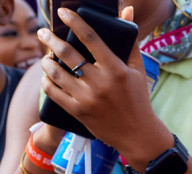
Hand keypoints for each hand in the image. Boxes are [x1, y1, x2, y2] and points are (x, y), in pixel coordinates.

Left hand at [37, 6, 172, 166]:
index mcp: (117, 69)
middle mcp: (101, 82)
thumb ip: (130, 41)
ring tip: (46, 58)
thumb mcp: (138, 70)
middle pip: (68, 53)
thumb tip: (127, 11)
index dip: (74, 21)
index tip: (63, 13)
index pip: (91, 38)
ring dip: (47, 61)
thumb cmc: (138, 100)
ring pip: (56, 72)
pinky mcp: (79, 111)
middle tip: (44, 33)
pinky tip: (47, 77)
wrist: (138, 134)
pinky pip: (54, 92)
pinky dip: (47, 82)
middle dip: (51, 39)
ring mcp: (88, 98)